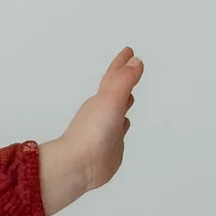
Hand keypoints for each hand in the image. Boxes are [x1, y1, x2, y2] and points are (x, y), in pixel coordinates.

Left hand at [38, 47, 141, 215]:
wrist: (80, 164)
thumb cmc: (91, 131)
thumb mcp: (111, 99)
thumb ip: (124, 80)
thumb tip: (135, 61)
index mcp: (101, 98)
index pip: (114, 75)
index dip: (122, 63)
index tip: (129, 51)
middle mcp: (104, 112)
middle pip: (115, 91)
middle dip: (123, 79)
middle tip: (131, 68)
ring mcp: (107, 129)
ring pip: (118, 111)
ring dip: (124, 102)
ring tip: (130, 96)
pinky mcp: (111, 147)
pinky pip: (119, 132)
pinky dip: (123, 125)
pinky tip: (124, 125)